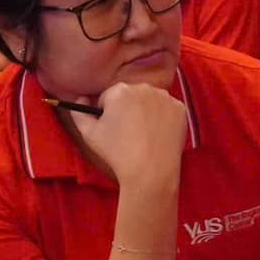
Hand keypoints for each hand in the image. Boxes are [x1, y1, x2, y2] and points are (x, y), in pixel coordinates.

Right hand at [69, 81, 186, 188]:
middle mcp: (144, 87)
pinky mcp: (180, 109)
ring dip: (145, 112)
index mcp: (120, 90)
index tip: (113, 130)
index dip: (107, 114)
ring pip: (149, 101)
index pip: (108, 97)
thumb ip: (78, 112)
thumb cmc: (117, 153)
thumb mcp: (89, 134)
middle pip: (130, 96)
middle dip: (127, 109)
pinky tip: (157, 134)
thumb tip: (80, 99)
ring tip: (143, 136)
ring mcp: (165, 97)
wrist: (151, 172)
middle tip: (128, 134)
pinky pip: (167, 109)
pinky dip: (162, 118)